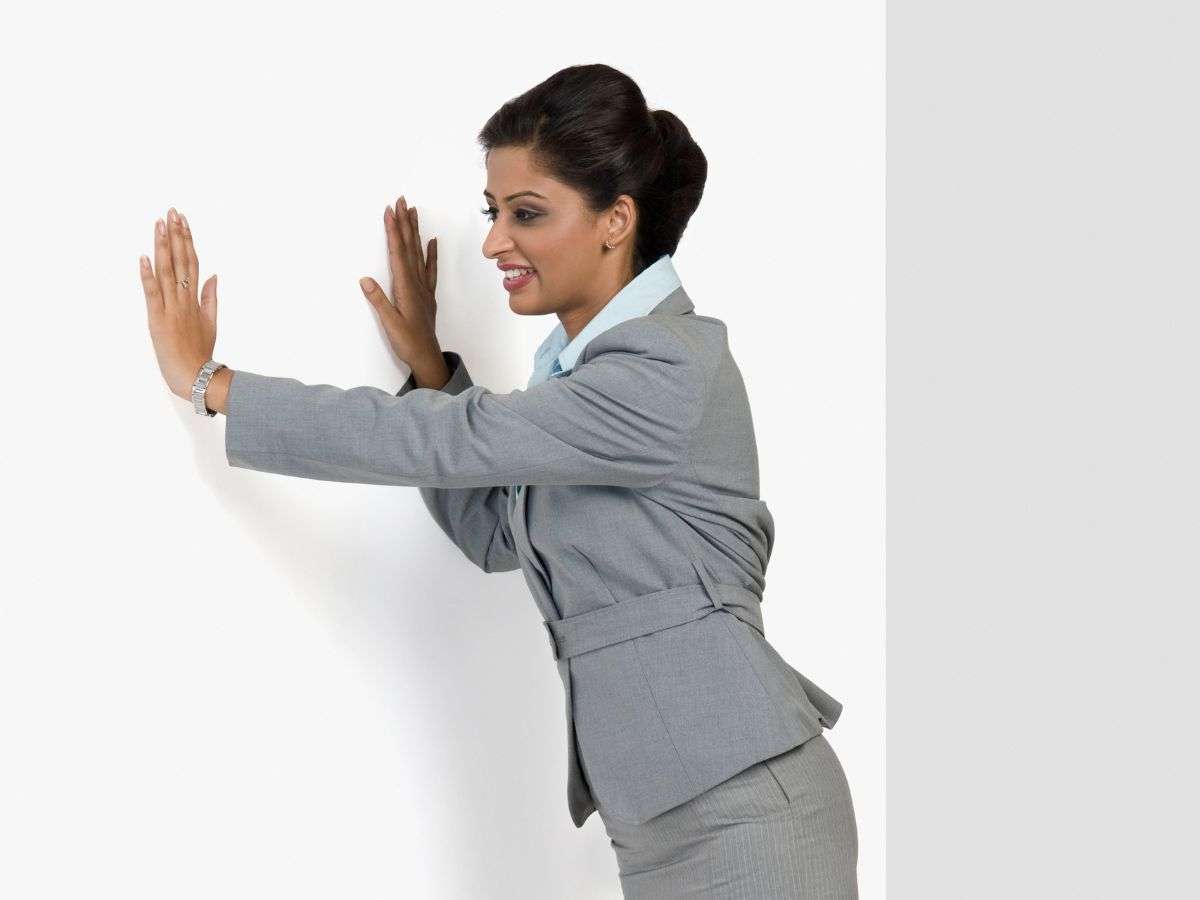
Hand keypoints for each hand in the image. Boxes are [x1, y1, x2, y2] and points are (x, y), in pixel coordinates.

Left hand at [140, 207, 217, 399]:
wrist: (196, 375)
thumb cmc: (201, 352)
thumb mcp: (211, 322)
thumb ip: (211, 297)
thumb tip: (213, 275)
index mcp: (196, 299)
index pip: (193, 262)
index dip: (188, 240)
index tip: (183, 220)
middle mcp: (184, 299)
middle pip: (181, 261)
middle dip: (176, 235)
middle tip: (172, 212)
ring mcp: (172, 308)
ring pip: (167, 272)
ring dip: (163, 247)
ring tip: (160, 224)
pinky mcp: (158, 319)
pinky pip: (153, 294)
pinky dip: (148, 275)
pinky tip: (144, 257)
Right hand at [359, 194, 440, 368]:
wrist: (427, 356)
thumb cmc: (407, 342)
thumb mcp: (390, 323)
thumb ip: (379, 301)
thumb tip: (365, 280)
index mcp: (405, 287)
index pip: (398, 253)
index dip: (393, 231)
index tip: (390, 211)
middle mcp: (416, 283)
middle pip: (409, 247)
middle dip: (404, 223)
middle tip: (401, 200)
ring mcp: (423, 288)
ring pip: (419, 253)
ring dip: (415, 232)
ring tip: (413, 212)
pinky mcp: (427, 295)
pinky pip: (430, 270)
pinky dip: (431, 254)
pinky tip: (431, 241)